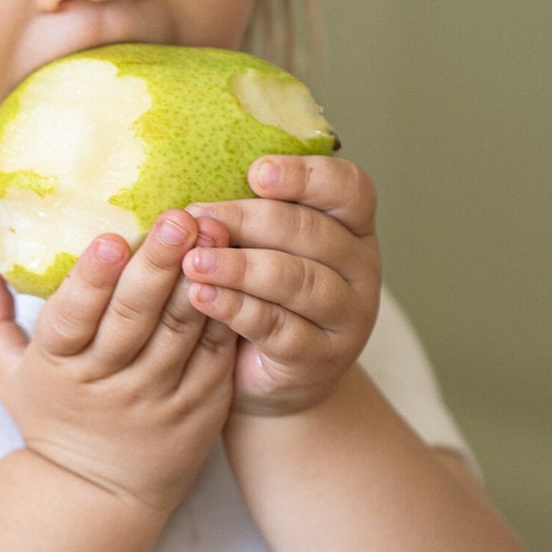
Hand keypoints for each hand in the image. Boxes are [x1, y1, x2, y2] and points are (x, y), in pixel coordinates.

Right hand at [0, 210, 236, 514]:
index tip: (110, 237)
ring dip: (199, 279)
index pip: (71, 318)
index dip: (90, 279)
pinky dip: (227, 314)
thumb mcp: (8, 378)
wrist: (99, 495)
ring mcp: (157, 397)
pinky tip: (238, 275)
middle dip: (156, 264)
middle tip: (179, 218)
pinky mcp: (199, 408)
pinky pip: (216, 354)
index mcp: (57, 367)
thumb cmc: (53, 420)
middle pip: (132, 318)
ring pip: (180, 331)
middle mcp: (107, 383)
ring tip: (217, 232)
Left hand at [182, 155, 379, 416]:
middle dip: (250, 221)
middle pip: (312, 232)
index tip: (257, 173)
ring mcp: (347, 317)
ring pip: (297, 281)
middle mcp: (361, 268)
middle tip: (199, 219)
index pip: (349, 188)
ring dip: (239, 266)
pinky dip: (235, 308)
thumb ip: (245, 220)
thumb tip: (191, 198)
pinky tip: (200, 296)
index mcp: (352, 227)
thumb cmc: (260, 295)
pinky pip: (277, 327)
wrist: (267, 379)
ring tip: (193, 261)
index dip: (307, 176)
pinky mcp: (320, 358)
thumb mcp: (259, 250)